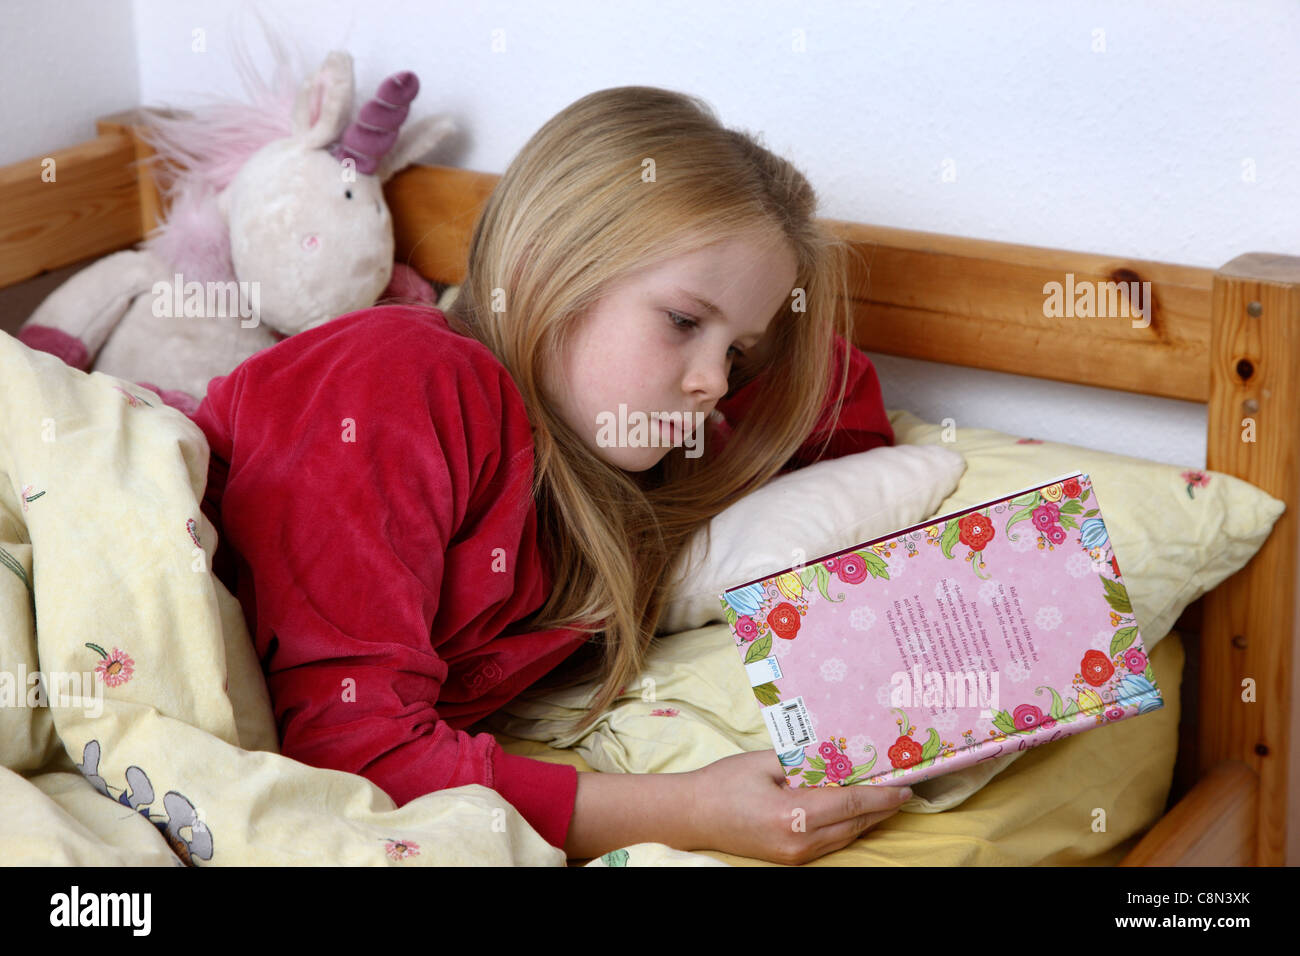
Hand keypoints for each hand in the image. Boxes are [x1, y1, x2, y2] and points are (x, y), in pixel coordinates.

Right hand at [685, 749, 910, 864]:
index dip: (881, 795)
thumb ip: (804, 760)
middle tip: (903, 790)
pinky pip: (830, 844)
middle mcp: (798, 841)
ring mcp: (794, 856)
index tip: (905, 787)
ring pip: (846, 838)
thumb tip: (838, 756)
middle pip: (854, 824)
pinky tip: (856, 813)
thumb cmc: (724, 783)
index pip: (850, 802)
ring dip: (867, 819)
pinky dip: (848, 828)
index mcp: (793, 814)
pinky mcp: (789, 859)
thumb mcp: (765, 761)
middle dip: (882, 808)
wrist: (691, 815)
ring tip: (886, 800)